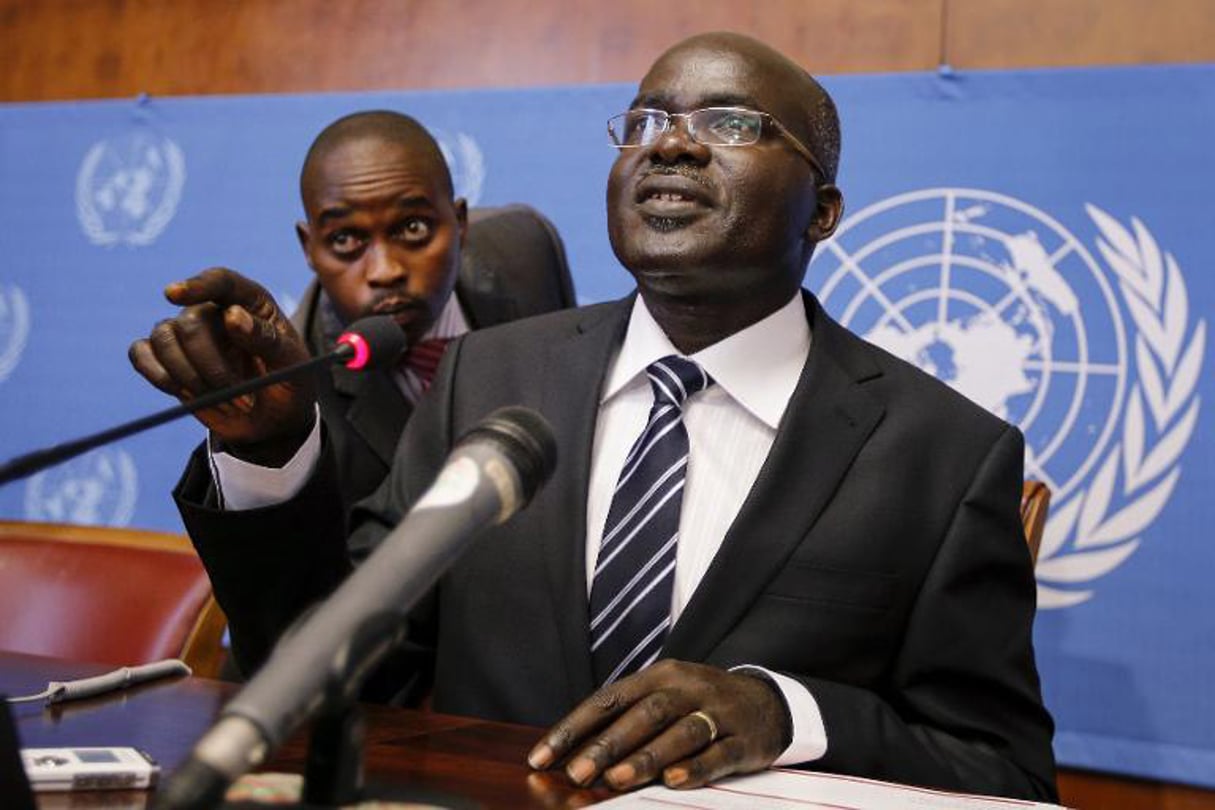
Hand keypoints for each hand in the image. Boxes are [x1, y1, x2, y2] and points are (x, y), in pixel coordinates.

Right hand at [128, 268, 315, 463]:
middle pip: (190, 322)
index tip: (173, 294)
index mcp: (250, 302)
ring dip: (189, 377)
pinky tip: (187, 394)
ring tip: (224, 403)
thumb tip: (231, 316)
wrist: (273, 420)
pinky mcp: (168, 359)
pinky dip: (158, 376)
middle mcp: (214, 311)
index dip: (197, 285)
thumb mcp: (292, 363)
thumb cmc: (288, 384)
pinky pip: (141, 354)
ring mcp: (187, 333)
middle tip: (241, 400)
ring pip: (163, 337)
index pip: (221, 282)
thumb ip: (268, 339)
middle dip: (210, 367)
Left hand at [528, 660, 790, 791]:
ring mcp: (717, 712)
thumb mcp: (665, 698)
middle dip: (607, 745)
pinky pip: (717, 753)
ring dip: (646, 757)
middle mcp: (687, 688)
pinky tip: (673, 780)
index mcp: (660, 675)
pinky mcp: (743, 739)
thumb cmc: (700, 704)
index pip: (609, 698)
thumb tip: (573, 751)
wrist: (767, 700)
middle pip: (644, 713)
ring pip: (679, 732)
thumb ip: (626, 719)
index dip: (574, 726)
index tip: (543, 755)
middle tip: (577, 772)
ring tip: (615, 780)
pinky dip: (695, 767)